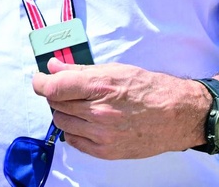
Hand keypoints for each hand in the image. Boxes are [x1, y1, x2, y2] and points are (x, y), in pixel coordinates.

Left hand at [31, 58, 208, 159]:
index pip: (53, 87)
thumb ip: (79, 70)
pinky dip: (74, 131)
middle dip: (56, 95)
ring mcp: (102, 134)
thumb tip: (53, 67)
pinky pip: (75, 142)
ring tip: (79, 106)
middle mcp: (98, 112)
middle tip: (66, 91)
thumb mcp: (115, 69)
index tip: (39, 80)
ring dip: (64, 113)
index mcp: (99, 86)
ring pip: (62, 123)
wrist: (179, 114)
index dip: (40, 82)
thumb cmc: (150, 88)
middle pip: (55, 104)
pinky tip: (85, 122)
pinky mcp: (107, 151)